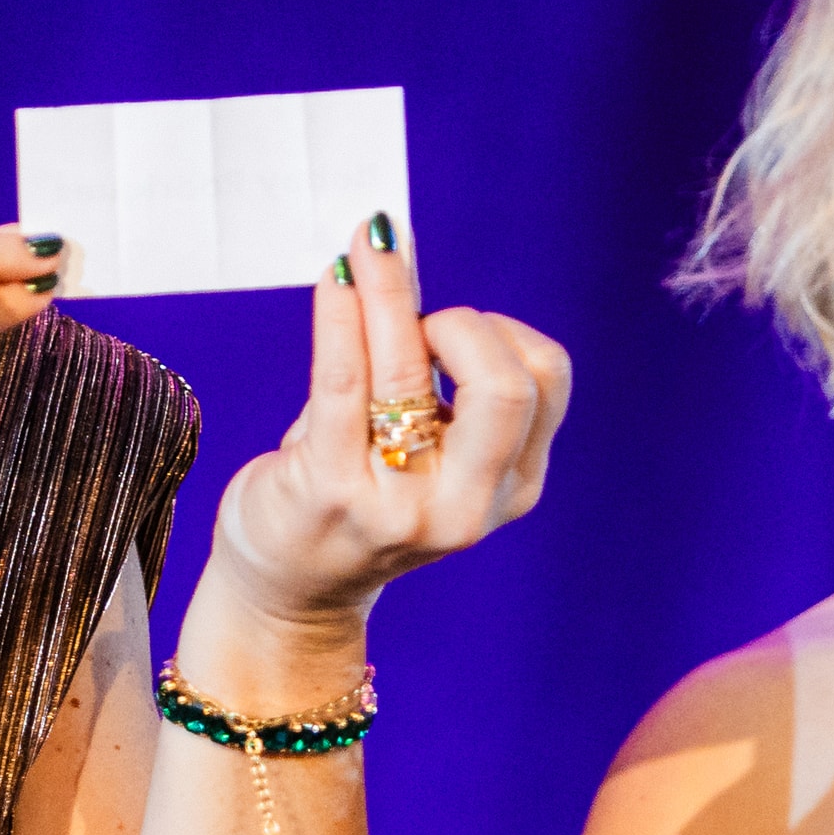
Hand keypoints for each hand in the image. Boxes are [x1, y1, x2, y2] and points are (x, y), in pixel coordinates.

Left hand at [199, 217, 570, 652]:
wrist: (291, 592)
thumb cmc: (360, 494)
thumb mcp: (425, 444)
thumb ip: (433, 367)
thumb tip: (394, 243)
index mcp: (512, 486)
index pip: (542, 377)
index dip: (499, 332)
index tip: (446, 333)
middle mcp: (467, 505)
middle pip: (508, 385)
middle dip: (464, 325)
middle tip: (420, 321)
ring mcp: (399, 505)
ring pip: (411, 371)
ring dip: (388, 290)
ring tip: (364, 249)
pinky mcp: (331, 491)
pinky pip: (343, 380)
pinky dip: (340, 313)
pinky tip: (332, 278)